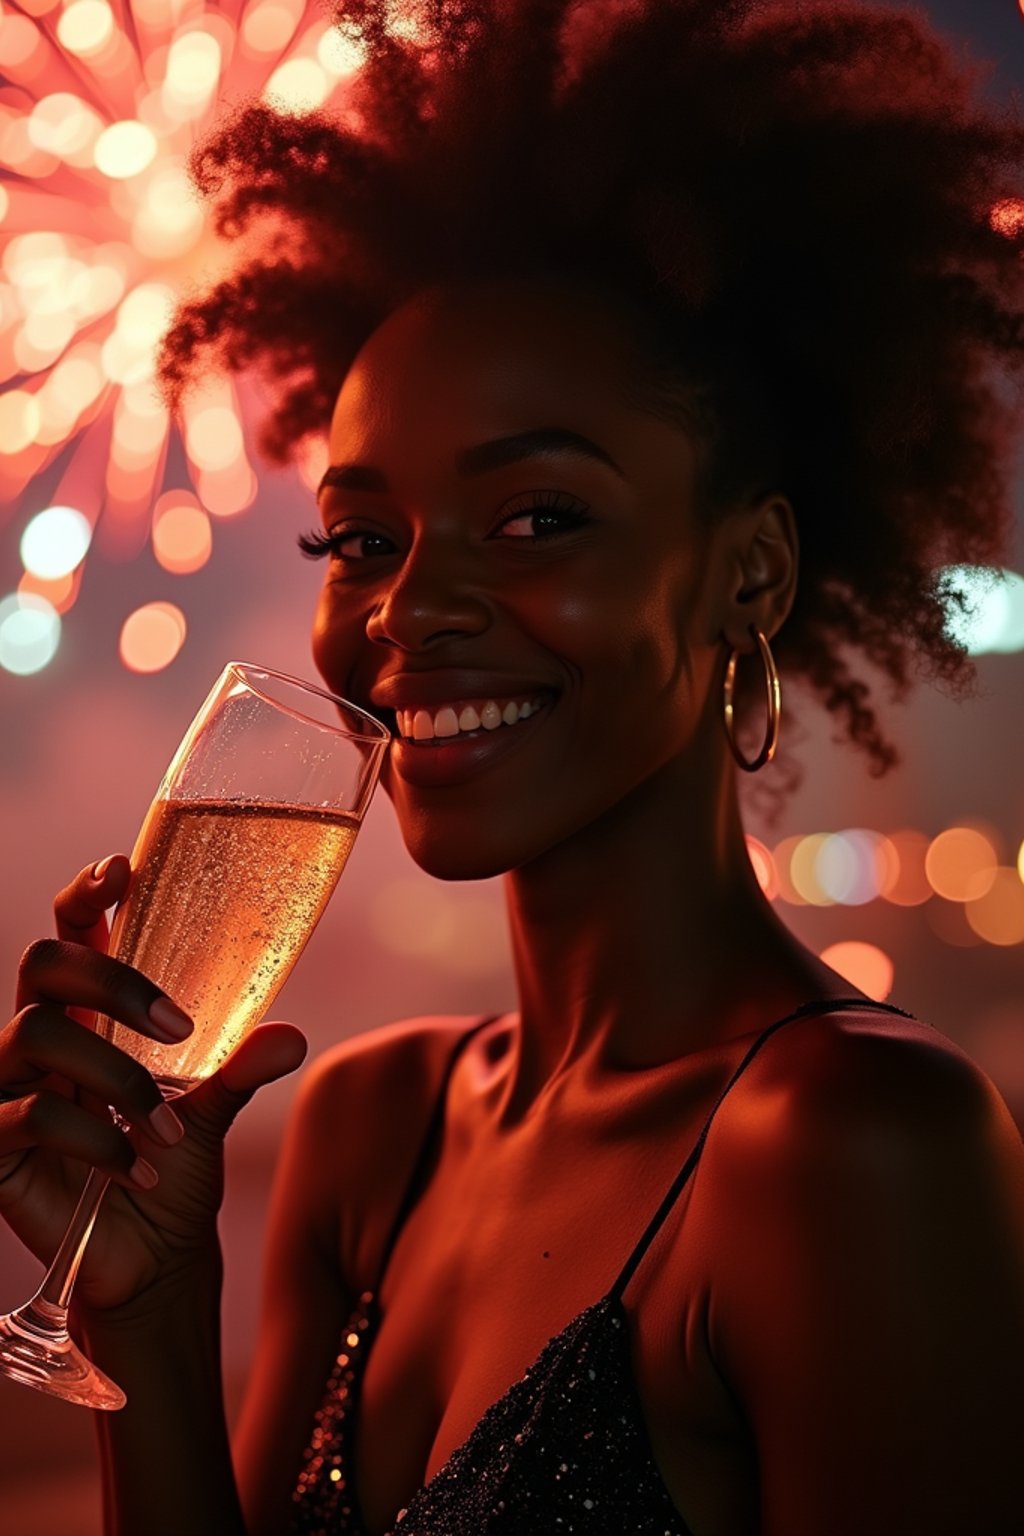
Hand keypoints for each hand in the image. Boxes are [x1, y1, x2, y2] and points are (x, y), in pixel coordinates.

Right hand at [0, 855, 306, 1312]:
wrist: (152, 1260)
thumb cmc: (174, 1167)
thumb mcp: (212, 1111)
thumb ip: (240, 1068)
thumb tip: (290, 1036)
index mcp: (90, 1013)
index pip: (72, 931)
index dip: (86, 894)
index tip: (123, 871)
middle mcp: (42, 1038)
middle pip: (43, 963)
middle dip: (111, 979)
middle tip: (179, 1027)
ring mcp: (10, 1089)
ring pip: (32, 1034)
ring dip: (116, 1078)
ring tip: (169, 1130)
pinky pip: (30, 1119)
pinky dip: (98, 1143)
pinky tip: (141, 1172)